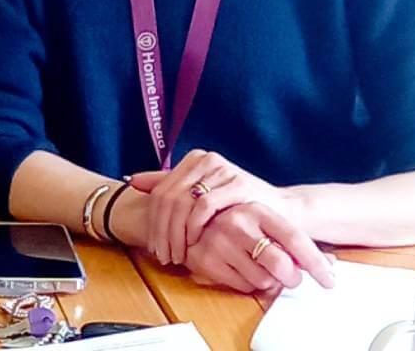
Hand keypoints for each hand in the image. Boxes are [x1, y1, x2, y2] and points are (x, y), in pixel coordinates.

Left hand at [130, 149, 294, 264]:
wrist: (282, 212)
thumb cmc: (239, 207)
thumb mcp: (202, 196)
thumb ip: (170, 186)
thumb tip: (132, 180)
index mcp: (194, 160)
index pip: (161, 191)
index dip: (153, 221)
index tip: (154, 247)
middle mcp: (205, 159)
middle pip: (169, 197)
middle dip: (162, 231)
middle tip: (163, 255)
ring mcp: (221, 170)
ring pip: (183, 202)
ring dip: (176, 233)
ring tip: (177, 254)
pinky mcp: (237, 183)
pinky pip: (205, 205)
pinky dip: (195, 225)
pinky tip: (194, 242)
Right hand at [180, 202, 333, 294]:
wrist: (192, 217)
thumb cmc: (240, 223)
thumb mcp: (266, 222)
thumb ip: (294, 241)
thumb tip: (330, 264)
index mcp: (257, 209)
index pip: (294, 238)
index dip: (316, 262)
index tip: (329, 280)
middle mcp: (237, 222)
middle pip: (281, 264)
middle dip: (292, 277)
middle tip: (291, 277)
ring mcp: (219, 241)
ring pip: (264, 280)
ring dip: (268, 281)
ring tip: (258, 267)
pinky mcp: (206, 260)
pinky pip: (243, 286)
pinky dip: (248, 284)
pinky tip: (240, 270)